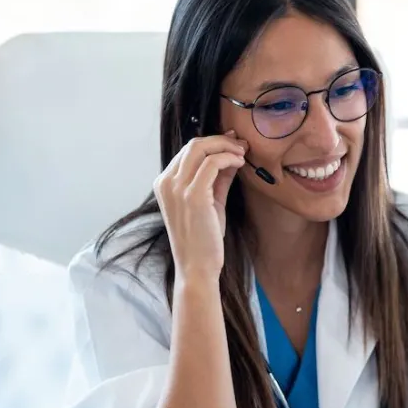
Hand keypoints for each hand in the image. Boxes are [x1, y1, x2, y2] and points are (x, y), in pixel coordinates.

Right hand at [153, 130, 246, 279]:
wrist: (197, 267)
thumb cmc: (203, 239)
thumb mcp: (210, 202)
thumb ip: (218, 178)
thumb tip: (232, 156)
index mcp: (164, 183)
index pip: (188, 151)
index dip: (213, 143)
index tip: (234, 143)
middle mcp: (166, 182)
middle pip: (193, 144)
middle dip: (221, 140)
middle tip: (242, 145)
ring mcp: (176, 188)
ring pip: (201, 148)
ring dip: (226, 146)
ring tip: (243, 153)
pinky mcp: (192, 195)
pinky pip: (212, 163)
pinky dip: (229, 157)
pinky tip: (240, 163)